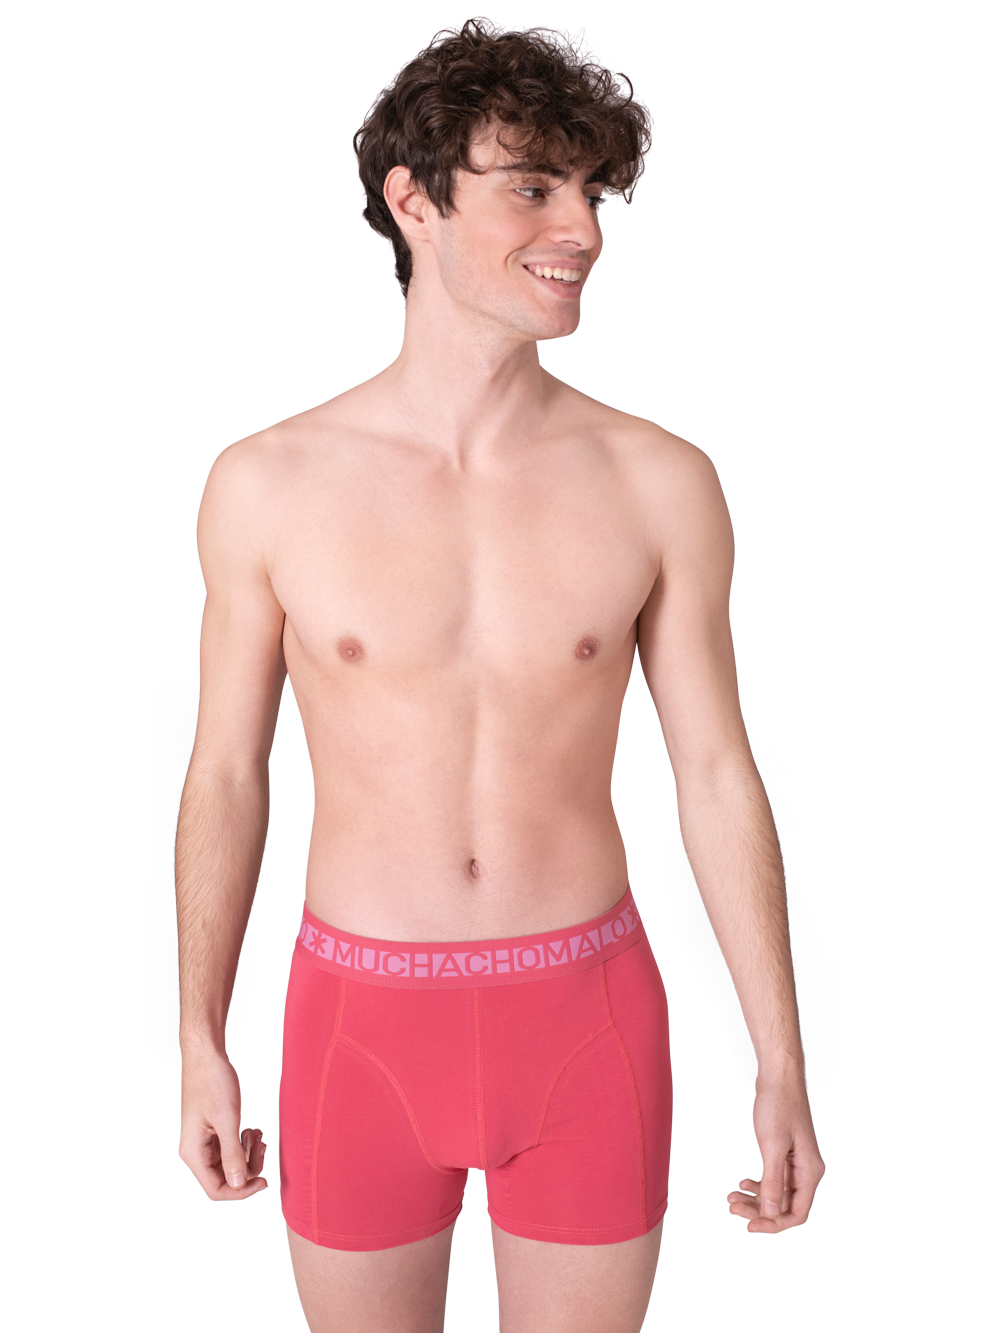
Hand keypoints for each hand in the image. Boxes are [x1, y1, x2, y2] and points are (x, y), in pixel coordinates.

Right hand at [179, 1049, 267, 1199]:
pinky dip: (244, 1143)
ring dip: (248, 1153)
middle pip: (226, 1178)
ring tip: (257, 1134)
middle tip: (263, 1146)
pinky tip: (252, 1130)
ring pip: (230, 1163)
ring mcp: (204, 1142)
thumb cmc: (213, 1083)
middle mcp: (196, 1151)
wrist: (208, 1057)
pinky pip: (230, 1148)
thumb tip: (237, 1184)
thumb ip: (232, 1154)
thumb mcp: (227, 1119)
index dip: (241, 1190)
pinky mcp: (213, 1132)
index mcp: (194, 1153)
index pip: (217, 1189)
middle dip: (248, 1166)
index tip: (264, 1180)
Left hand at [727, 1072, 824, 1232]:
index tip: (750, 1226)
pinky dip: (758, 1184)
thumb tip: (771, 1211)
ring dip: (755, 1199)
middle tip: (733, 1207)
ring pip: (776, 1193)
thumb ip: (773, 1180)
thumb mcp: (773, 1145)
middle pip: (784, 1206)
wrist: (778, 1078)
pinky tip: (742, 1183)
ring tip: (732, 1197)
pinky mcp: (785, 1154)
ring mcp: (796, 1163)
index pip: (797, 1213)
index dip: (774, 1223)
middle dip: (759, 1210)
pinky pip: (773, 1179)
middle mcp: (806, 1171)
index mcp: (810, 1171)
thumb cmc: (779, 1105)